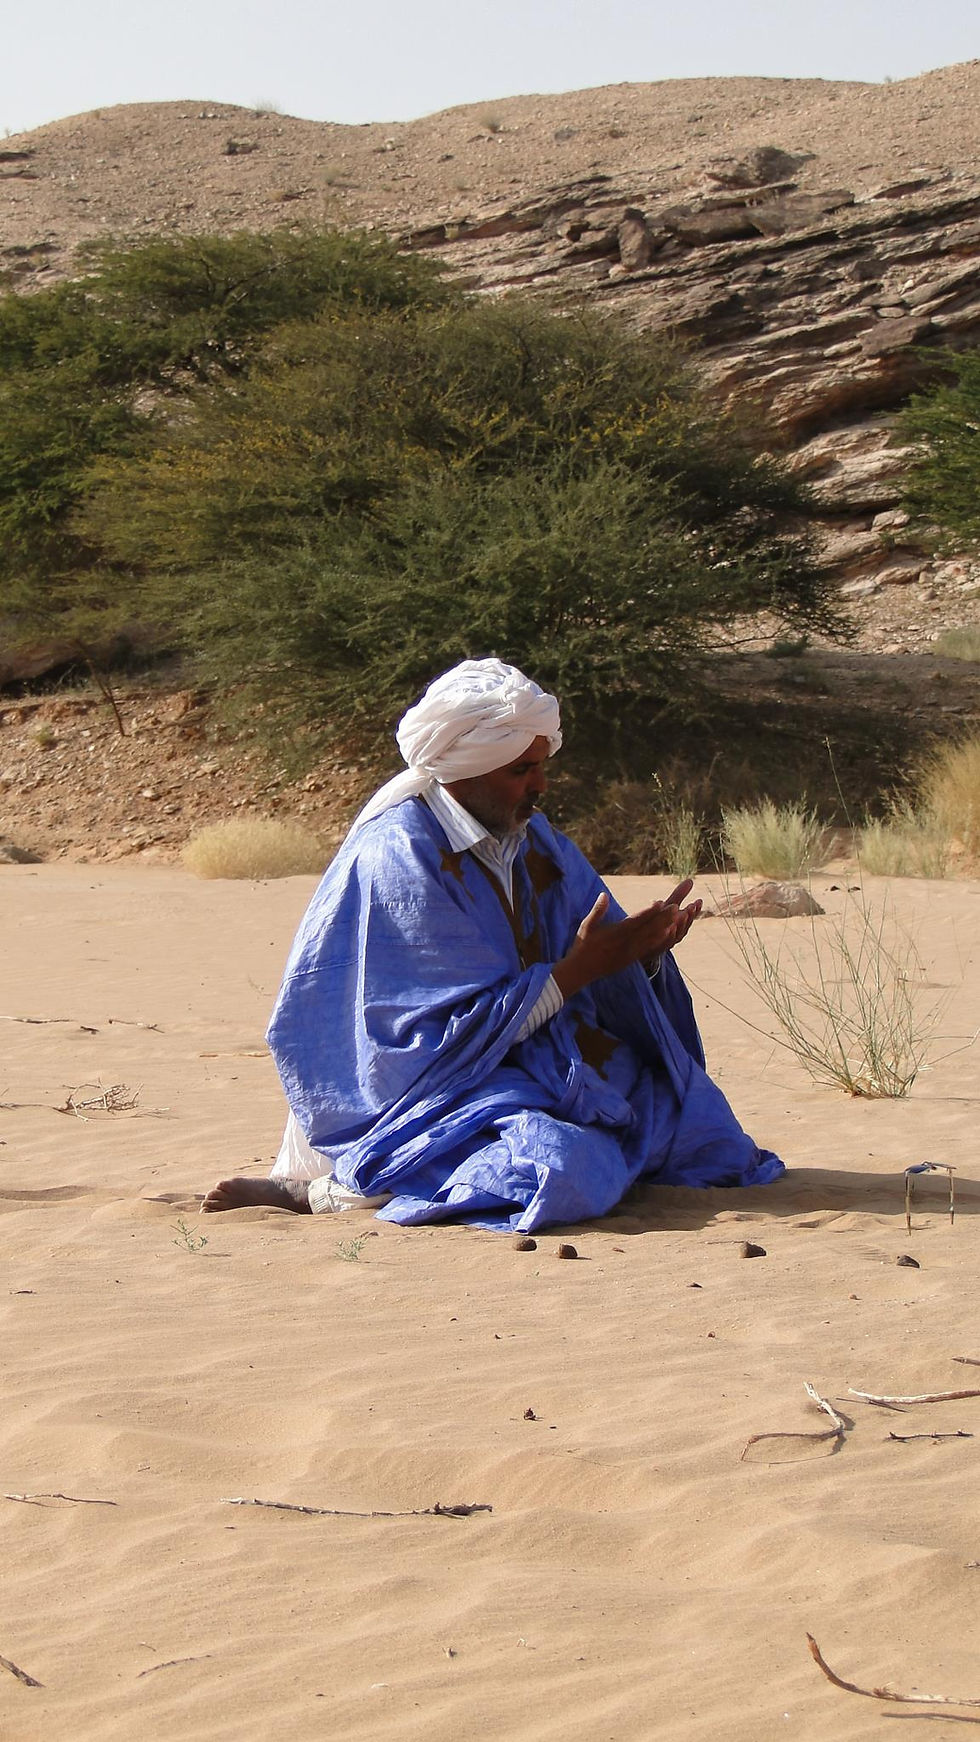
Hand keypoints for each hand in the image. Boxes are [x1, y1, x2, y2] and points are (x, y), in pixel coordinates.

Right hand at [552, 881, 701, 999]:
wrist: (582, 971)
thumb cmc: (582, 945)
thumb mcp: (586, 926)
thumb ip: (597, 910)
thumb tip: (604, 894)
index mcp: (616, 933)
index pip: (636, 921)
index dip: (649, 912)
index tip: (661, 902)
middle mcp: (626, 943)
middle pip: (648, 929)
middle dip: (663, 918)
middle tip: (677, 907)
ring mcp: (631, 952)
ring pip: (652, 938)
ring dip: (666, 927)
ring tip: (678, 918)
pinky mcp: (633, 958)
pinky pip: (650, 948)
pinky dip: (661, 940)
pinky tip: (670, 934)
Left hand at [643, 879, 702, 967]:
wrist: (643, 944)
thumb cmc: (658, 923)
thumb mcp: (667, 907)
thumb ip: (679, 895)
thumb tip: (690, 879)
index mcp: (680, 926)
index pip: (689, 918)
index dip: (695, 910)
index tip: (698, 900)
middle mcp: (675, 936)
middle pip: (684, 927)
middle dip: (689, 917)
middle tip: (691, 906)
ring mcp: (666, 944)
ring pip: (675, 936)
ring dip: (679, 926)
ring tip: (681, 915)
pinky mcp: (654, 949)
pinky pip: (662, 945)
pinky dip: (666, 937)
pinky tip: (667, 928)